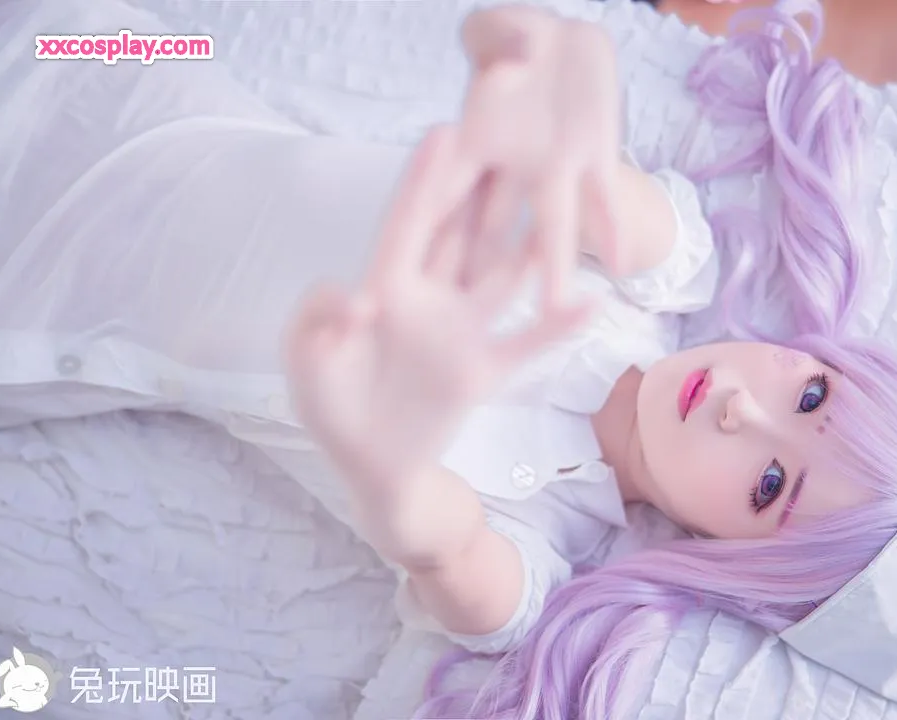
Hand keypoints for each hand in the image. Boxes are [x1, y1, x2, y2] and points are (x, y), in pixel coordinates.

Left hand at [284, 126, 591, 492]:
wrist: (369, 465)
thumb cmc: (330, 408)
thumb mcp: (306, 364)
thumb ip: (315, 324)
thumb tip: (356, 300)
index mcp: (385, 288)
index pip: (408, 225)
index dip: (424, 181)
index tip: (445, 131)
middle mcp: (429, 299)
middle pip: (461, 234)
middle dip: (483, 189)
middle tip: (513, 138)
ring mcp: (460, 331)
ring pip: (502, 277)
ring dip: (530, 244)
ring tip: (561, 201)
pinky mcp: (482, 369)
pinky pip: (525, 343)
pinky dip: (556, 326)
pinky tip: (589, 303)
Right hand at [455, 6, 623, 305]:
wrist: (562, 38)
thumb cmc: (513, 33)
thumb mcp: (499, 31)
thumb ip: (498, 47)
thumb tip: (506, 71)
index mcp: (477, 138)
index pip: (446, 189)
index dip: (435, 227)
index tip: (419, 265)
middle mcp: (512, 165)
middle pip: (492, 226)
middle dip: (484, 268)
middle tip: (473, 312)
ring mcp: (555, 167)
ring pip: (551, 226)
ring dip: (556, 267)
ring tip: (559, 312)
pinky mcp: (595, 156)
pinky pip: (606, 198)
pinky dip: (614, 229)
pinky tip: (622, 265)